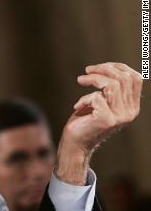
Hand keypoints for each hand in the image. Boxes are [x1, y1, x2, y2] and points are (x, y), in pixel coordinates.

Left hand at [56, 62, 141, 184]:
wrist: (75, 143)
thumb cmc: (85, 120)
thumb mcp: (102, 101)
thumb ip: (110, 88)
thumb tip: (109, 67)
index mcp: (132, 106)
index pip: (135, 78)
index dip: (117, 67)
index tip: (98, 67)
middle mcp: (130, 112)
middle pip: (123, 78)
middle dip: (103, 69)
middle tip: (86, 71)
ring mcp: (120, 116)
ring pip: (111, 85)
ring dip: (93, 79)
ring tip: (80, 80)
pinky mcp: (106, 120)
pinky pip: (96, 97)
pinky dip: (84, 98)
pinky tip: (78, 106)